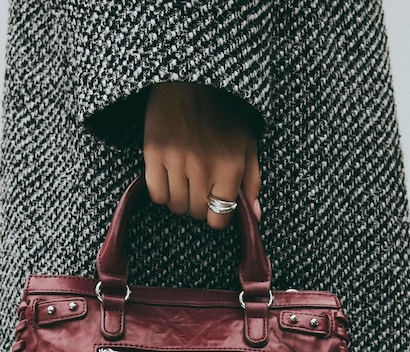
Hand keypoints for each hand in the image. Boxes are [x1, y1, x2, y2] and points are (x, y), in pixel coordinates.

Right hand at [143, 82, 260, 229]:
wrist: (191, 77)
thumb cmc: (223, 112)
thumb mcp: (247, 144)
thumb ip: (252, 182)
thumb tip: (255, 217)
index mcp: (230, 166)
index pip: (219, 217)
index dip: (217, 215)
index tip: (215, 204)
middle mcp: (204, 167)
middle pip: (197, 213)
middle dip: (200, 204)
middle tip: (200, 185)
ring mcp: (177, 160)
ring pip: (176, 206)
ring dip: (181, 198)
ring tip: (185, 179)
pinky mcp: (154, 153)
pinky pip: (157, 195)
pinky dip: (162, 192)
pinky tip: (169, 177)